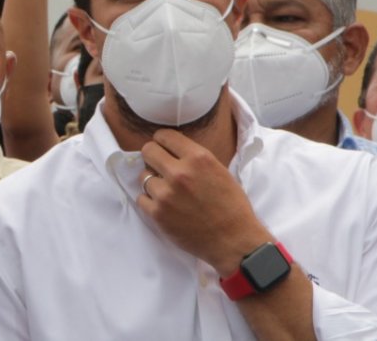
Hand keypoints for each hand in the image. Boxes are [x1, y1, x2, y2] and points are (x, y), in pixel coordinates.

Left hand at [137, 129, 270, 276]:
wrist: (234, 241)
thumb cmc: (232, 206)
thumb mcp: (219, 171)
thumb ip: (194, 159)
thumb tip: (171, 149)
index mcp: (198, 158)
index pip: (164, 136)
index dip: (162, 141)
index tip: (163, 147)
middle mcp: (180, 172)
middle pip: (148, 151)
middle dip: (152, 157)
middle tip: (159, 166)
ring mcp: (166, 194)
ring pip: (143, 176)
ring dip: (153, 182)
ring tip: (167, 192)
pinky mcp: (157, 214)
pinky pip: (141, 198)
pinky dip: (150, 201)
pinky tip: (164, 206)